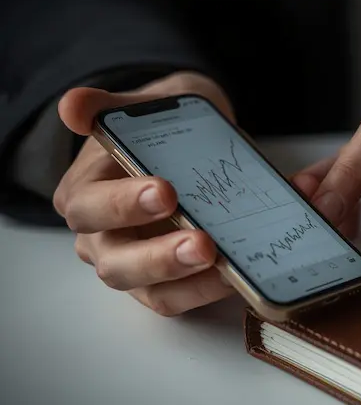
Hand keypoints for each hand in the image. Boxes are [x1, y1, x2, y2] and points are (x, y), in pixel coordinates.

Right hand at [53, 71, 359, 315]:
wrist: (188, 141)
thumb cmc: (155, 131)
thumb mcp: (136, 109)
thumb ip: (107, 107)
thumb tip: (74, 106)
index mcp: (84, 195)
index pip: (90, 208)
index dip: (124, 205)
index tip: (166, 191)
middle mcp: (102, 239)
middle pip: (118, 264)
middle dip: (160, 258)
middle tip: (203, 242)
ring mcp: (136, 267)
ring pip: (152, 291)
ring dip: (191, 282)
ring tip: (227, 262)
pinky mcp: (169, 285)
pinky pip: (187, 298)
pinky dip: (214, 288)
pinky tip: (242, 273)